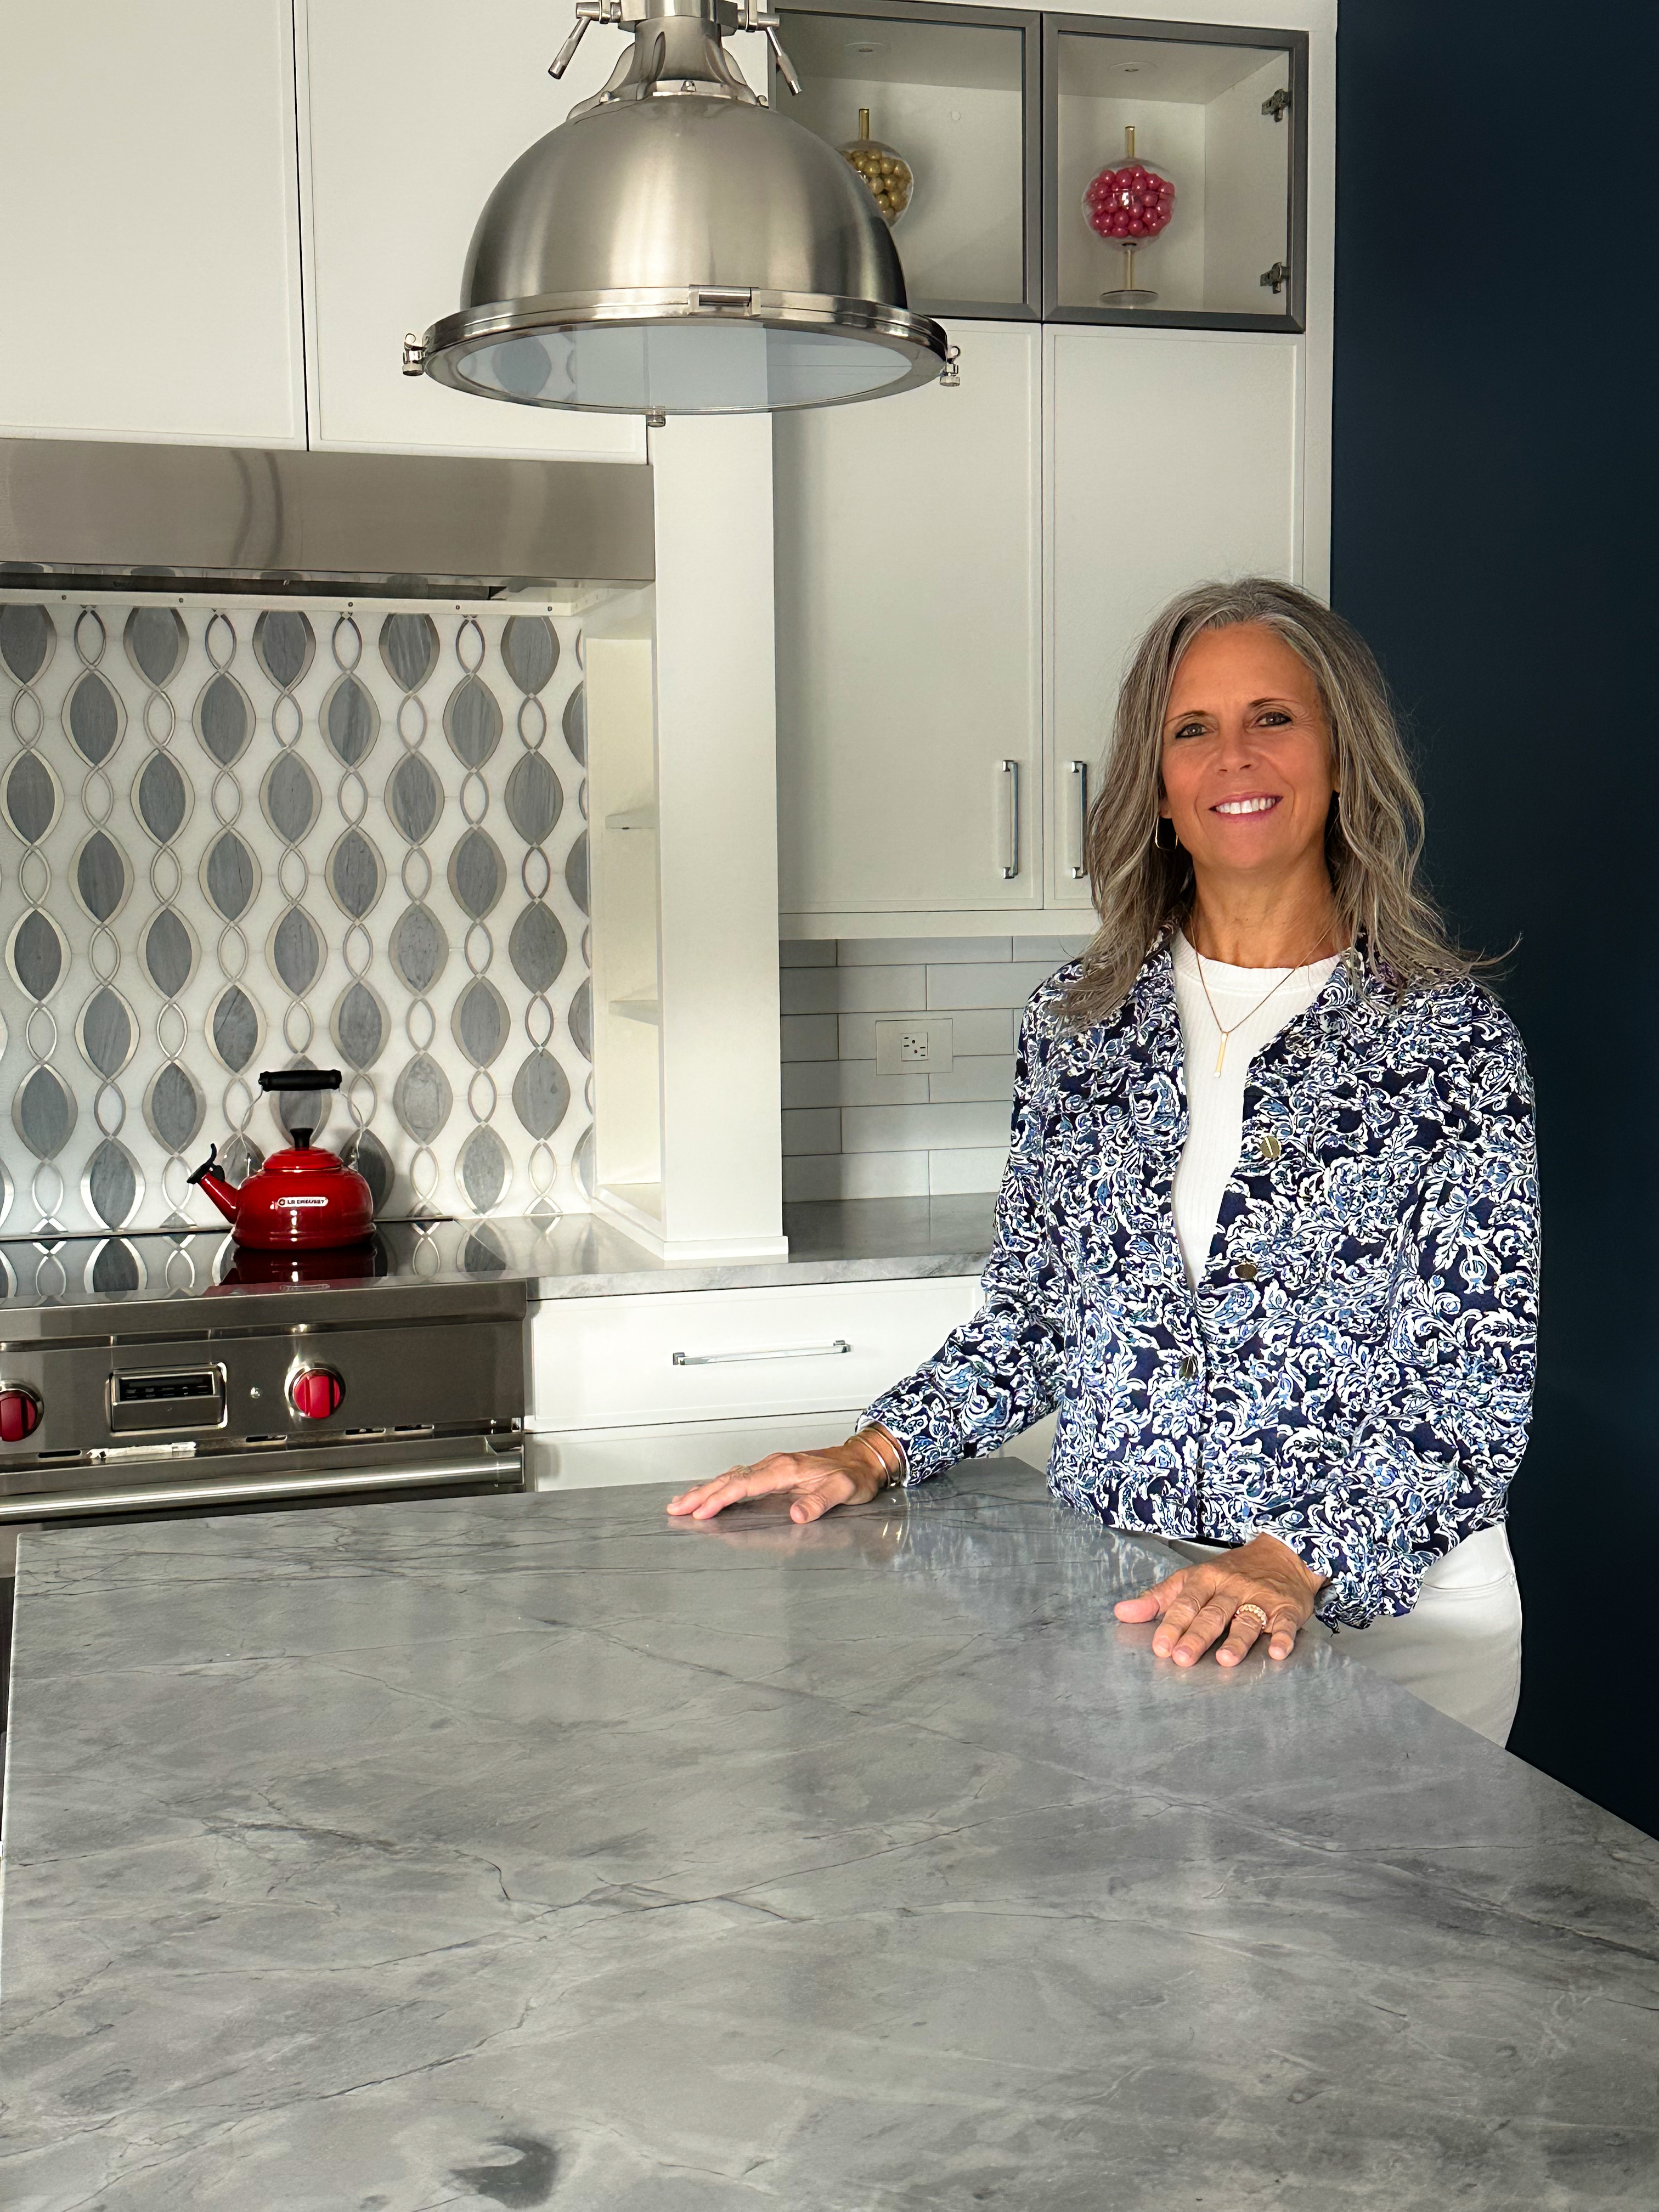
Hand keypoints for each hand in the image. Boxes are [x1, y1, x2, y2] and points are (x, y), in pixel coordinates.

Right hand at [666, 1439, 888, 1524]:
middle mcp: (774, 1464)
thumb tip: (797, 1515)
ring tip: (681, 1502)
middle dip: (700, 1494)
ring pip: (731, 1477)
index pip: (745, 1485)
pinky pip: (739, 1477)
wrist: (862, 1459)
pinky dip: (719, 1486)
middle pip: (730, 1479)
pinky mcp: (773, 1471)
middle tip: (675, 1508)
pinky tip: (708, 1492)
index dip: (721, 1498)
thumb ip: (819, 1502)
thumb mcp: (843, 1491)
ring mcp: (772, 1466)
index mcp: (786, 1469)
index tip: (701, 1512)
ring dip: (704, 1489)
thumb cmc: (853, 1476)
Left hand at [1113, 1533, 1326, 1667]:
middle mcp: (1231, 1588)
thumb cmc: (1230, 1572)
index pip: (1186, 1602)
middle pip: (1213, 1613)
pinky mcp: (1286, 1608)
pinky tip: (1277, 1652)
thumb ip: (1158, 1598)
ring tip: (1225, 1660)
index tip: (1160, 1647)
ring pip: (1247, 1619)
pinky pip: (1285, 1623)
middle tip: (1182, 1657)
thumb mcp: (1191, 1578)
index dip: (1172, 1624)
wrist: (1281, 1554)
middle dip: (1197, 1636)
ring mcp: (1260, 1598)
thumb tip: (1121, 1613)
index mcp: (1206, 1579)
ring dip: (1237, 1640)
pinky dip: (1283, 1637)